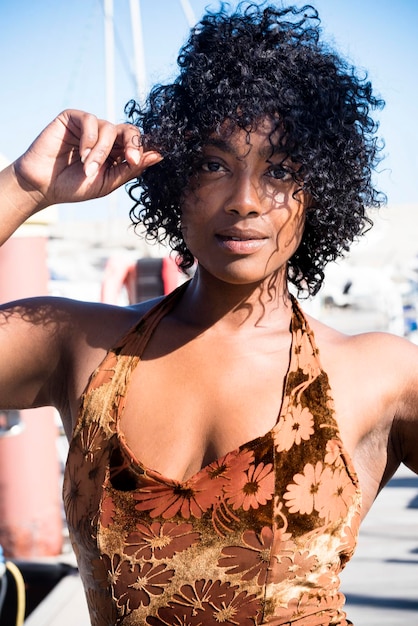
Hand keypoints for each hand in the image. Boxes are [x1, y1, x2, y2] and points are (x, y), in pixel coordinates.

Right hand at [13, 109, 161, 208]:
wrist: (45, 186)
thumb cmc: (75, 187)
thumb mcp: (108, 182)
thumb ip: (130, 169)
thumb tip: (156, 155)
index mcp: (118, 153)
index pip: (140, 143)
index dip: (152, 145)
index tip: (164, 152)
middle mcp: (107, 137)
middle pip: (131, 130)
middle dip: (134, 144)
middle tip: (132, 159)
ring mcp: (91, 126)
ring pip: (110, 129)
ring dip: (102, 152)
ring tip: (89, 169)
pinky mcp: (74, 118)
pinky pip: (91, 121)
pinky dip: (90, 140)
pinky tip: (81, 155)